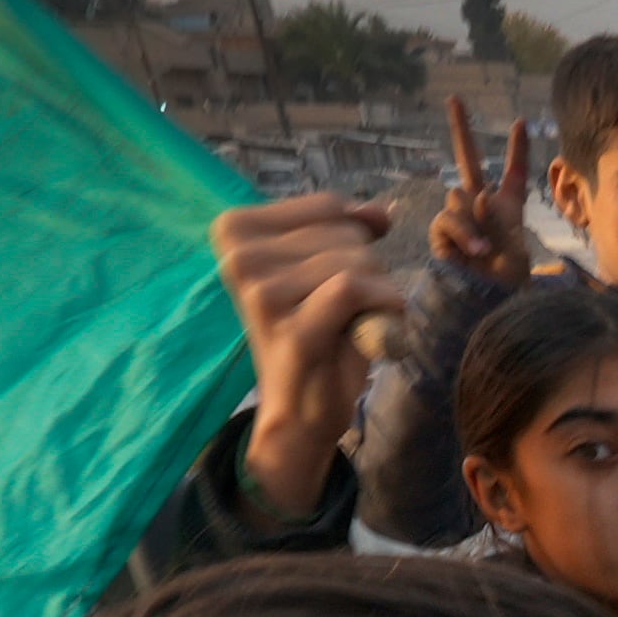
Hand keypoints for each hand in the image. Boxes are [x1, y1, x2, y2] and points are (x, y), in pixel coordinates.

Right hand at [210, 192, 402, 519]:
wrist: (302, 410)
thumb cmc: (315, 333)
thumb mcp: (325, 266)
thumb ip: (349, 227)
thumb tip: (381, 211)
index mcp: (234, 231)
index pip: (325, 205)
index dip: (353, 237)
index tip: (336, 276)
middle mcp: (239, 258)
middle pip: (345, 232)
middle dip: (365, 268)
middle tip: (341, 310)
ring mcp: (261, 294)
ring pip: (356, 260)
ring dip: (376, 292)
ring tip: (349, 324)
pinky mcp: (293, 330)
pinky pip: (354, 290)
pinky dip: (382, 305)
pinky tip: (373, 329)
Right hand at [431, 95, 536, 278]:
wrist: (486, 299)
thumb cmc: (507, 276)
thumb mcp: (514, 245)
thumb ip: (496, 218)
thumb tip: (477, 195)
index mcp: (507, 206)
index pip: (513, 172)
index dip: (517, 150)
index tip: (522, 123)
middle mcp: (480, 204)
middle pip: (467, 159)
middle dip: (460, 127)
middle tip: (454, 98)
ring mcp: (460, 215)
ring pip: (459, 196)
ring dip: (473, 222)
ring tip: (484, 249)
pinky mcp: (442, 230)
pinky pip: (448, 219)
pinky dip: (463, 233)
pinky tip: (472, 250)